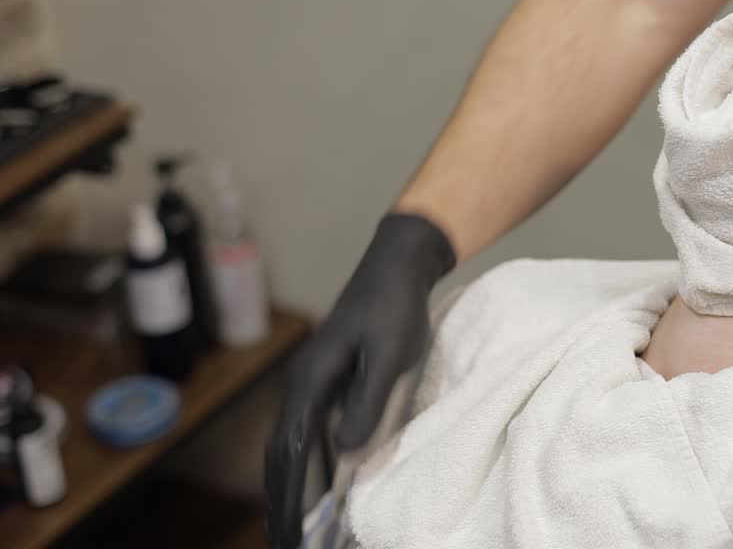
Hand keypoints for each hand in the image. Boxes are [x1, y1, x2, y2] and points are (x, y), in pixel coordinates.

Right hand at [264, 213, 454, 548]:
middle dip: (282, 501)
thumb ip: (370, 402)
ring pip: (292, 445)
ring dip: (292, 486)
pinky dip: (309, 465)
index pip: (292, 452)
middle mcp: (303, 385)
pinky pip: (310, 432)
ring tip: (296, 528)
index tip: (292, 535)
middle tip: (286, 544)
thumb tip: (347, 451)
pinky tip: (321, 485)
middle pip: (282, 454)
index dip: (290, 496)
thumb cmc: (396, 308)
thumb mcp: (391, 355)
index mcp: (312, 381)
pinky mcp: (328, 380)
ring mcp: (313, 382)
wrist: (396, 264)